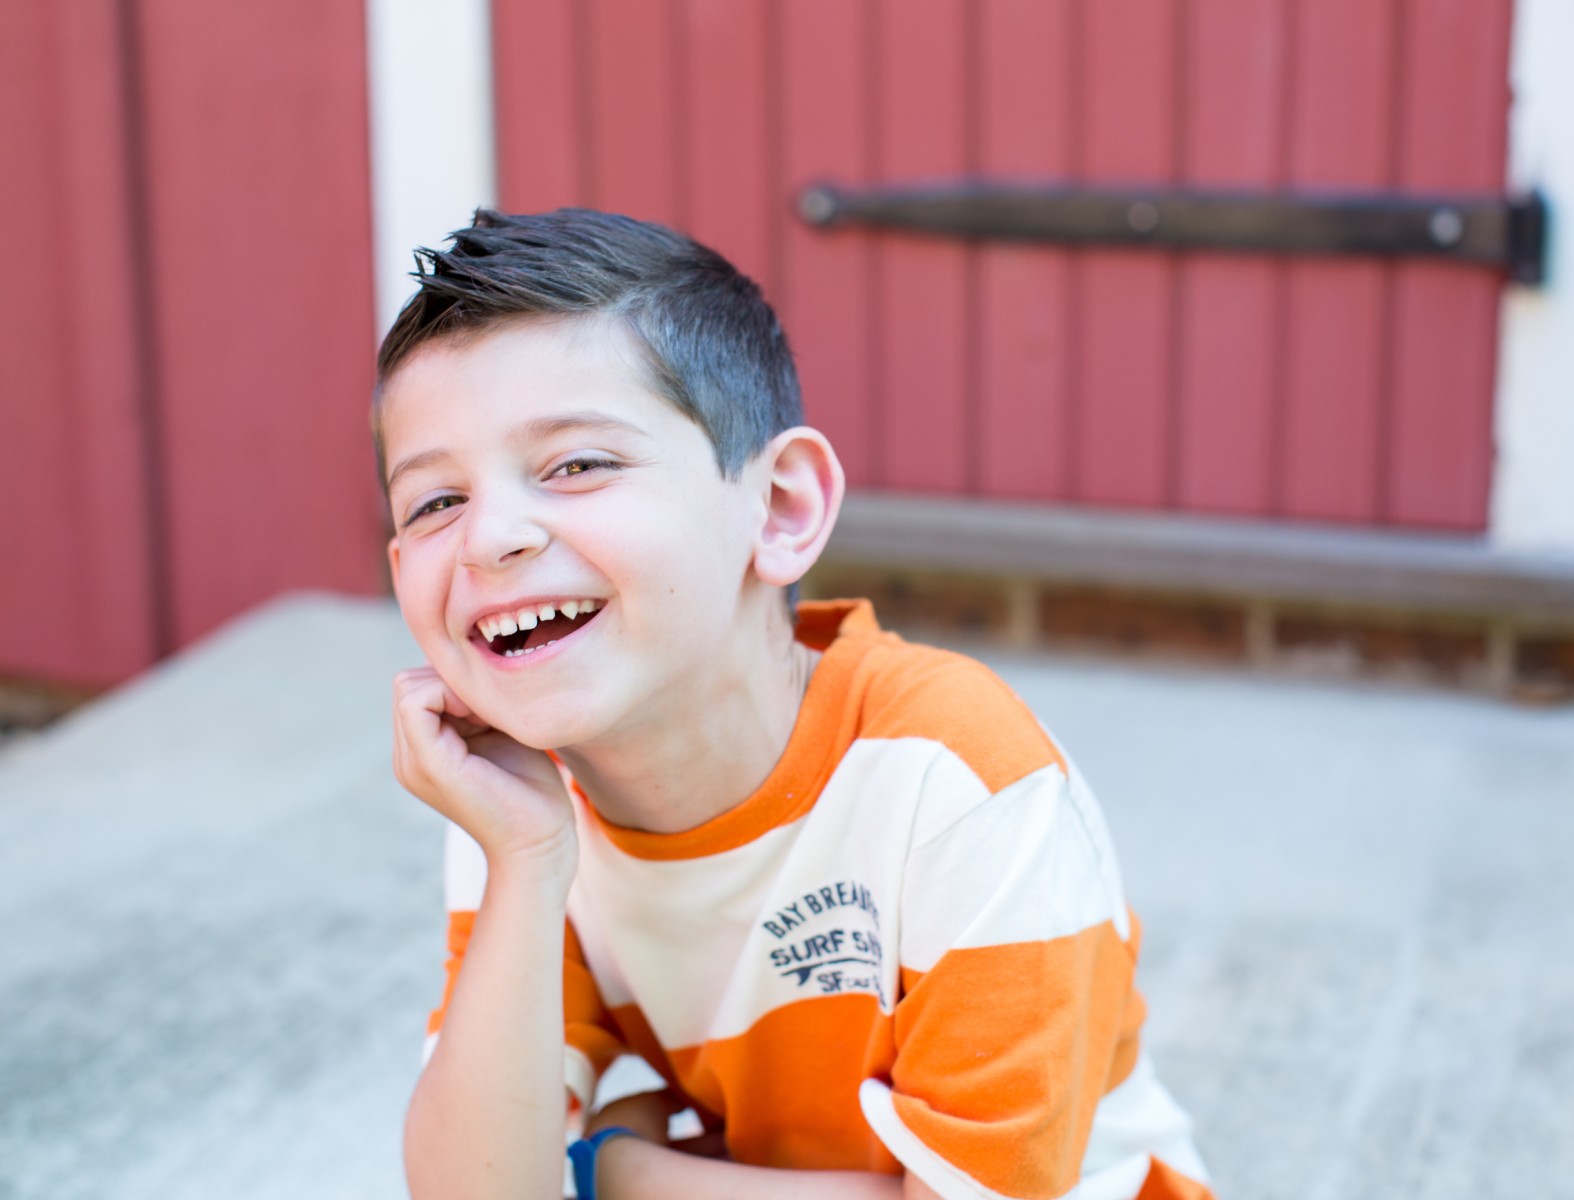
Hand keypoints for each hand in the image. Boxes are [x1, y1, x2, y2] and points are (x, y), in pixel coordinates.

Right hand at [392, 666, 576, 883]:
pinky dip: (450, 694)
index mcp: (421, 751)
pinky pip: (415, 701)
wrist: (542, 843)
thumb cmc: (532, 789)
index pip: (417, 684)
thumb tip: (474, 658)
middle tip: (494, 709)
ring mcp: (412, 762)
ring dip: (455, 687)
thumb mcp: (499, 732)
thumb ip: (478, 704)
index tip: (495, 703)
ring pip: (409, 685)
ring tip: (491, 717)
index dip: (454, 680)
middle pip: (410, 681)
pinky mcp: (429, 764)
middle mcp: (408, 757)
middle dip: (453, 681)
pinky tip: (484, 718)